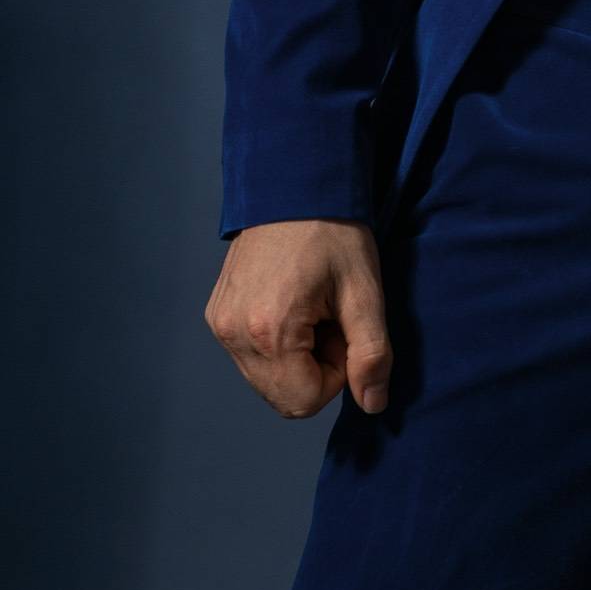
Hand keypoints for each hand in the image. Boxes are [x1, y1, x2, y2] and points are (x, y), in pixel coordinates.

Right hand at [204, 220, 392, 418]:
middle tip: (329, 318)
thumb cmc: (334, 232)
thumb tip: (373, 404)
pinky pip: (250, 356)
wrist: (294, 184)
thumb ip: (371, 354)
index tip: (343, 331)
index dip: (336, 376)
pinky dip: (275, 344)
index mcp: (270, 331)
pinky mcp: (217, 315)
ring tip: (311, 308)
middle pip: (282, 396)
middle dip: (315, 368)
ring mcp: (220, 324)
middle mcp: (234, 333)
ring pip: (266, 379)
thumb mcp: (365, 291)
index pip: (305, 401)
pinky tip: (291, 303)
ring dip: (296, 357)